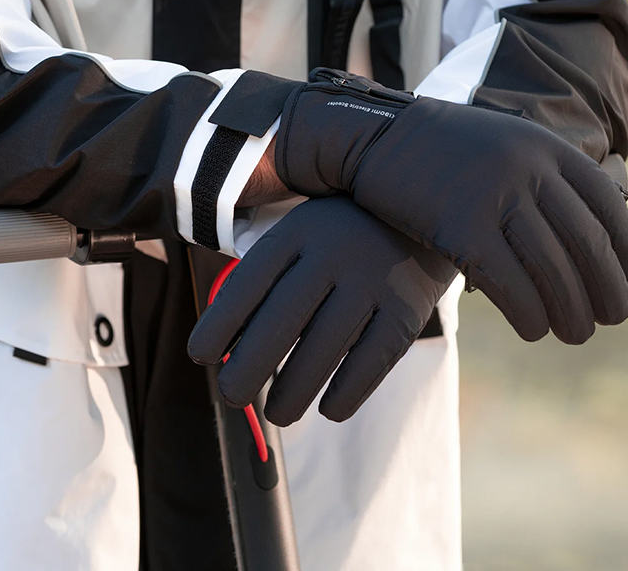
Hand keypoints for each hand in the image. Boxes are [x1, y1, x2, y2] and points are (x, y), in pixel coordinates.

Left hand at [188, 197, 457, 424]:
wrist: (427, 214)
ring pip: (325, 348)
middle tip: (232, 396)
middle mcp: (335, 252)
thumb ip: (267, 273)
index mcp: (299, 231)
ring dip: (294, 391)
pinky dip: (346, 393)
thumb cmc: (344, 237)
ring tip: (277, 414)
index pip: (249, 283)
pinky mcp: (408, 311)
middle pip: (282, 320)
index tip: (200, 357)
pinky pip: (371, 362)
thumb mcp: (303, 232)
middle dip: (249, 367)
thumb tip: (226, 343)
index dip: (219, 325)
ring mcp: (375, 281)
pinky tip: (329, 409)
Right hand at [275, 69, 627, 344]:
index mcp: (548, 149)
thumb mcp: (509, 146)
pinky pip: (508, 283)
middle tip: (613, 318)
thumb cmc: (448, 154)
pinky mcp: (460, 226)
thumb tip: (600, 228)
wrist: (378, 138)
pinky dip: (529, 313)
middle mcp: (530, 170)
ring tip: (576, 333)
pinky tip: (534, 330)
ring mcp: (495, 197)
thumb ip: (549, 178)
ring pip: (552, 269)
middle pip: (587, 244)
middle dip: (608, 288)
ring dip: (572, 310)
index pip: (608, 208)